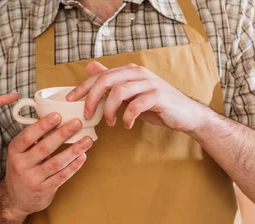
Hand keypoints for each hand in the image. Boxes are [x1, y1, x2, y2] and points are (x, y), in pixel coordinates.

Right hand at [1, 114, 92, 219]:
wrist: (15, 201)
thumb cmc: (21, 170)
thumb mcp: (19, 154)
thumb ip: (32, 140)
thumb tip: (53, 119)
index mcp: (14, 152)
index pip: (28, 136)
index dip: (42, 125)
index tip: (57, 115)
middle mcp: (21, 165)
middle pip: (44, 148)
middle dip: (62, 134)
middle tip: (77, 122)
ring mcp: (33, 179)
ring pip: (56, 163)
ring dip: (73, 150)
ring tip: (87, 140)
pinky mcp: (45, 190)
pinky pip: (62, 176)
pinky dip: (73, 166)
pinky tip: (83, 156)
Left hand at [66, 61, 210, 133]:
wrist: (185, 114)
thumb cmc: (155, 105)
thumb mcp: (130, 93)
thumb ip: (112, 81)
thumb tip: (90, 67)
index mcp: (129, 71)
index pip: (100, 75)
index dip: (82, 87)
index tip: (69, 100)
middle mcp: (138, 73)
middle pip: (106, 81)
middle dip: (92, 99)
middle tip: (87, 115)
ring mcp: (150, 83)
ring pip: (119, 92)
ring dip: (109, 110)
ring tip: (110, 122)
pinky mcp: (159, 96)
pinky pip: (137, 105)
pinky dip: (127, 117)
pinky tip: (126, 125)